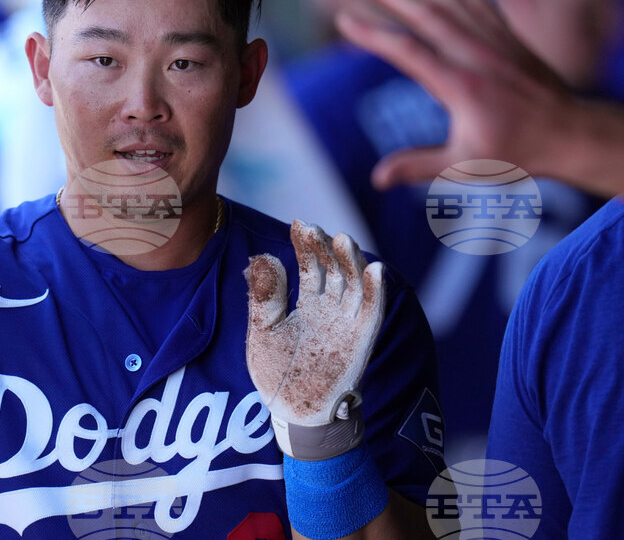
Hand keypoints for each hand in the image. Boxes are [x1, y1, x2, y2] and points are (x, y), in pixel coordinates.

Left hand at [245, 220, 384, 459]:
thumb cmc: (277, 374)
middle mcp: (331, 309)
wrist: (294, 413)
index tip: (300, 224)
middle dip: (326, 248)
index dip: (306, 245)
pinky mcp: (360, 341)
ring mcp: (347, 324)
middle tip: (315, 229)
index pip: (311, 266)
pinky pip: (372, 313)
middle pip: (334, 270)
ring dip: (351, 262)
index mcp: (307, 303)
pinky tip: (374, 269)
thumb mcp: (262, 332)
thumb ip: (264, 298)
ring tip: (343, 240)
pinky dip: (375, 291)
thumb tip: (261, 257)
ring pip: (354, 285)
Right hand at [336, 0, 574, 190]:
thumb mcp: (465, 166)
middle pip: (424, 15)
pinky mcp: (507, 38)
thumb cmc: (516, 154)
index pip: (406, 52)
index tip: (344, 21)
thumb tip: (377, 178)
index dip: (372, 35)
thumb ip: (418, 167)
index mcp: (459, 85)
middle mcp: (475, 55)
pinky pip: (480, 3)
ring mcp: (493, 42)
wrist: (571, 134)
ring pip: (450, 1)